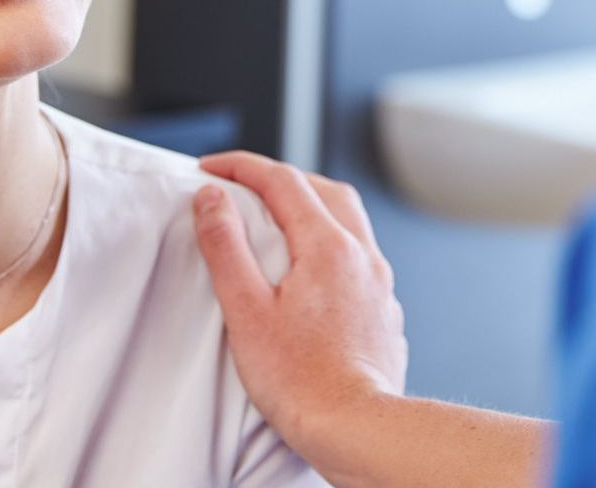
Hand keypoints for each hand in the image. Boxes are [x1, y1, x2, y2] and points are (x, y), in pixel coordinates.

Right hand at [193, 152, 407, 467]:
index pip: (283, 180)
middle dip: (282, 177)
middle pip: (324, 189)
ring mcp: (379, 282)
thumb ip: (226, 246)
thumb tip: (212, 198)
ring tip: (280, 218)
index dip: (241, 166)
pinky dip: (333, 242)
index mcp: (328, 246)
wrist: (356, 428)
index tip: (210, 168)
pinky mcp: (385, 310)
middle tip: (244, 184)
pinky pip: (361, 255)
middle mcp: (362, 255)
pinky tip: (314, 269)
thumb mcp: (246, 309)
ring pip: (349, 219)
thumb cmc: (300, 380)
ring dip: (313, 205)